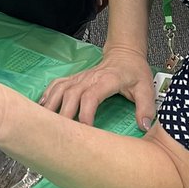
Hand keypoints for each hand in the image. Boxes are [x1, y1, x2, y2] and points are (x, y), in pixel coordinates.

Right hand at [40, 46, 154, 129]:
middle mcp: (89, 78)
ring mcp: (79, 78)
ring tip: (44, 121)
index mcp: (106, 80)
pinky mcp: (74, 78)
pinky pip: (57, 85)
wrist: (124, 54)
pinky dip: (47, 94)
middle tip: (59, 133)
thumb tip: (144, 127)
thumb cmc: (134, 72)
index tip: (85, 129)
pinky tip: (41, 106)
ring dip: (51, 104)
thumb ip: (146, 107)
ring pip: (60, 89)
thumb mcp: (146, 88)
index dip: (85, 113)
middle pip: (70, 95)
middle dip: (63, 114)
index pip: (91, 96)